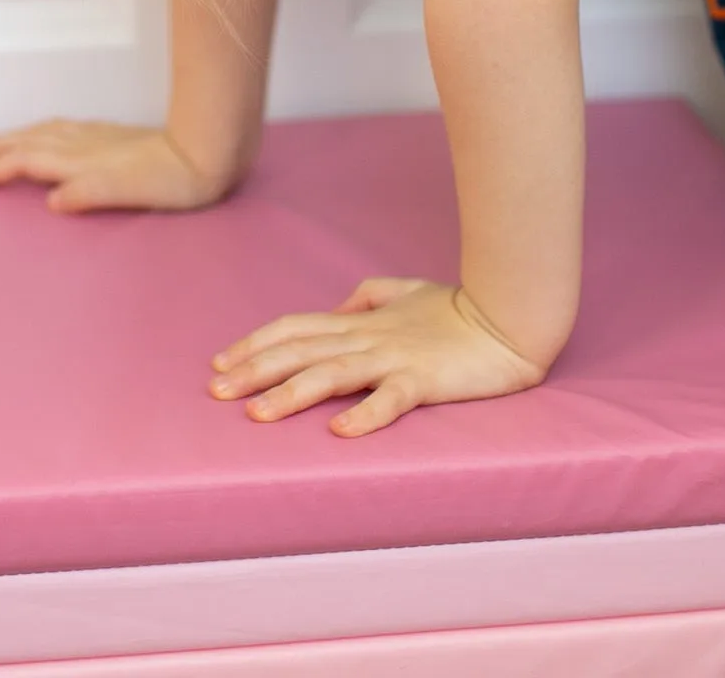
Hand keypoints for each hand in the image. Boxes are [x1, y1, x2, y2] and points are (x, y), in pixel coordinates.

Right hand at [0, 120, 238, 213]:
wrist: (205, 152)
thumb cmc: (169, 181)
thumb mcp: (127, 193)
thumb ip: (88, 195)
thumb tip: (53, 200)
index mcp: (80, 161)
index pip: (26, 162)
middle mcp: (84, 144)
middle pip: (30, 140)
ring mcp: (100, 136)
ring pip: (47, 130)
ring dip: (18, 135)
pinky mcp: (115, 135)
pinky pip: (66, 127)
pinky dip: (45, 130)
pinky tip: (51, 133)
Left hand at [210, 279, 546, 435]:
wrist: (508, 320)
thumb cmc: (459, 309)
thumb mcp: (409, 292)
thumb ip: (372, 294)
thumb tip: (343, 303)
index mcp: (362, 321)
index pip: (296, 328)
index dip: (256, 344)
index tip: (219, 363)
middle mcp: (369, 338)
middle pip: (301, 351)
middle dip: (255, 371)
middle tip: (216, 392)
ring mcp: (395, 358)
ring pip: (334, 374)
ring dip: (292, 393)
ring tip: (258, 414)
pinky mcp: (424, 380)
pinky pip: (391, 399)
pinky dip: (365, 415)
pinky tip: (340, 432)